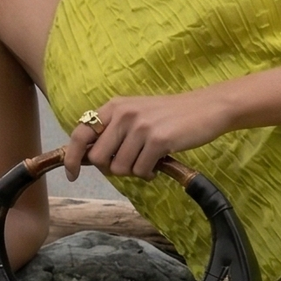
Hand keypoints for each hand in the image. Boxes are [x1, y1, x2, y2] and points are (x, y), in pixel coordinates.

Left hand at [63, 86, 234, 181]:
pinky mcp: (158, 140)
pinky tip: (159, 163)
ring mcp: (141, 127)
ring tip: (149, 160)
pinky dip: (148, 173)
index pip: (80, 133)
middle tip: (130, 164)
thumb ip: (114, 129)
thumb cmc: (172, 115)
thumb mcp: (138, 112)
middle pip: (98, 158)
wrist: (208, 107)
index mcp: (115, 106)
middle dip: (112, 168)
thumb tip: (92, 159)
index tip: (73, 174)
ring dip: (134, 171)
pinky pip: (140, 170)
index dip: (73, 157)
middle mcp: (124, 114)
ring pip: (119, 168)